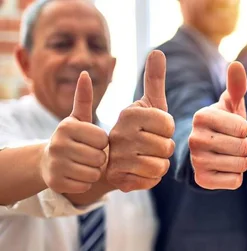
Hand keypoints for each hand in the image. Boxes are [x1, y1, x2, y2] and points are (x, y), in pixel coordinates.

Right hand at [41, 72, 107, 192]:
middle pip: (99, 157)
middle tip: (88, 155)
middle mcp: (58, 144)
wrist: (48, 161)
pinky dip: (85, 183)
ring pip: (93, 173)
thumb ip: (83, 98)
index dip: (102, 143)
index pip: (103, 139)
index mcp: (67, 127)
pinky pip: (85, 186)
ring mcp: (56, 165)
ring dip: (93, 171)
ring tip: (83, 164)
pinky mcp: (56, 183)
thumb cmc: (72, 137)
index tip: (93, 141)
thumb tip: (85, 73)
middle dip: (99, 158)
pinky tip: (76, 175)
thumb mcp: (78, 118)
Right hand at [106, 50, 174, 191]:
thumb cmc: (139, 127)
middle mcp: (119, 135)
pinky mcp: (119, 180)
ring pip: (161, 165)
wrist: (112, 157)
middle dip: (165, 148)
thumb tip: (157, 51)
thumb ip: (154, 79)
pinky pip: (152, 181)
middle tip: (150, 145)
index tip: (154, 128)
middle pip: (166, 147)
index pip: (168, 124)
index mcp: (129, 114)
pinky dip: (151, 177)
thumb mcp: (148, 103)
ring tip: (146, 156)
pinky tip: (140, 170)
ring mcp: (117, 159)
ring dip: (160, 163)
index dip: (167, 129)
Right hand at [189, 61, 246, 189]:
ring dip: (242, 161)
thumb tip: (236, 64)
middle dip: (245, 146)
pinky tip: (226, 168)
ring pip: (240, 165)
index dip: (245, 129)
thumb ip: (236, 85)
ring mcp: (196, 161)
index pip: (243, 128)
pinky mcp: (201, 180)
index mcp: (201, 116)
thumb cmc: (225, 122)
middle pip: (243, 148)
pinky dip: (236, 177)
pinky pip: (235, 181)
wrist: (209, 149)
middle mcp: (194, 139)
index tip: (235, 127)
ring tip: (231, 154)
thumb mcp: (230, 103)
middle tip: (234, 143)